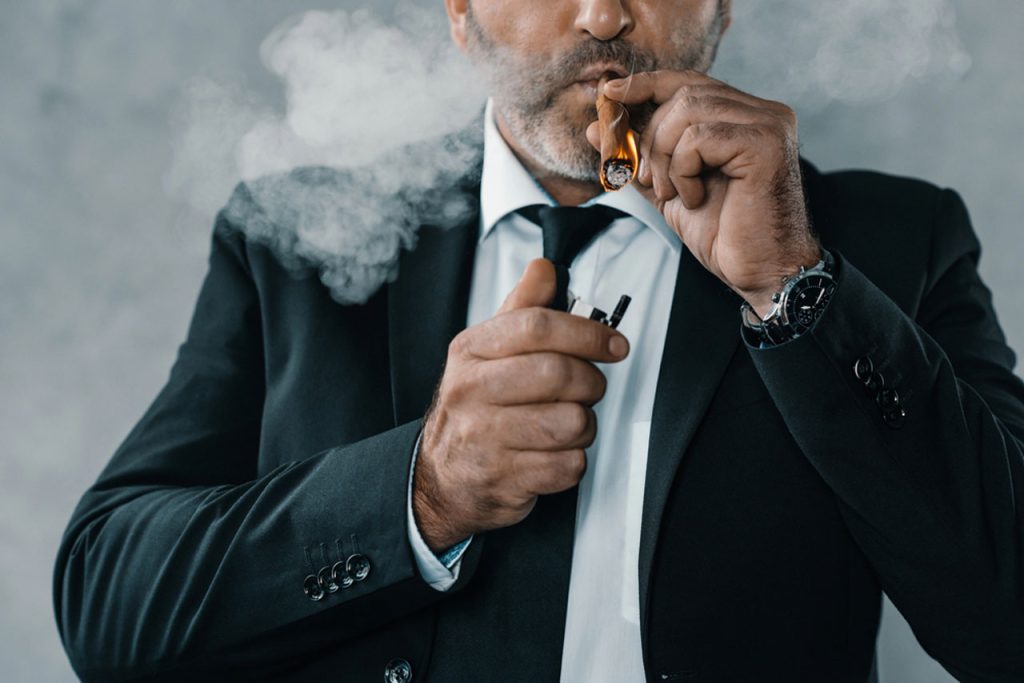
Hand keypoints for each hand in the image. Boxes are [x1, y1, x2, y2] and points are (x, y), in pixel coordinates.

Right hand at [413, 259, 629, 551]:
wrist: (441, 476)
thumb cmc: (475, 407)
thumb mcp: (486, 352)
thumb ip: (521, 310)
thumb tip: (544, 269)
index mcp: (471, 351)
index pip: (537, 327)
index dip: (586, 333)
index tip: (614, 345)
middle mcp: (471, 392)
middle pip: (559, 374)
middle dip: (591, 382)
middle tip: (590, 387)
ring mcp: (484, 438)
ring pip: (571, 422)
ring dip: (584, 425)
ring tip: (568, 424)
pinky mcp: (503, 479)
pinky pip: (567, 466)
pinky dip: (572, 461)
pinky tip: (554, 453)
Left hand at [587, 70, 821, 316]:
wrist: (760, 271)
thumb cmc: (723, 233)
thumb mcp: (668, 189)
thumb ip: (639, 157)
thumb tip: (596, 128)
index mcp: (743, 117)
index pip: (688, 82)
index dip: (646, 84)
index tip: (610, 92)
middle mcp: (762, 112)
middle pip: (683, 94)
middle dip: (650, 135)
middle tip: (647, 177)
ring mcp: (768, 124)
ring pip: (688, 110)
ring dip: (664, 155)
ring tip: (672, 193)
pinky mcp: (765, 143)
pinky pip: (700, 137)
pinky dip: (683, 169)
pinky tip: (695, 197)